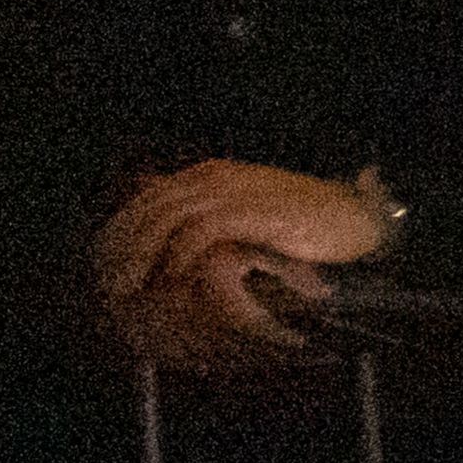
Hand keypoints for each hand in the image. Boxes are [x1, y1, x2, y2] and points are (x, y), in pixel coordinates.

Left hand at [91, 159, 394, 374]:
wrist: (358, 218)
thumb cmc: (310, 224)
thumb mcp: (251, 215)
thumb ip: (215, 219)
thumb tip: (176, 242)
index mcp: (211, 175)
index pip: (147, 197)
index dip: (120, 230)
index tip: (104, 265)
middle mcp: (216, 177)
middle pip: (149, 206)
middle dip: (122, 246)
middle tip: (106, 282)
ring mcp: (235, 191)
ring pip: (167, 218)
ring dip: (142, 254)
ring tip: (129, 287)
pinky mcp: (252, 211)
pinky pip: (201, 231)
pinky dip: (180, 254)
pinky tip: (170, 279)